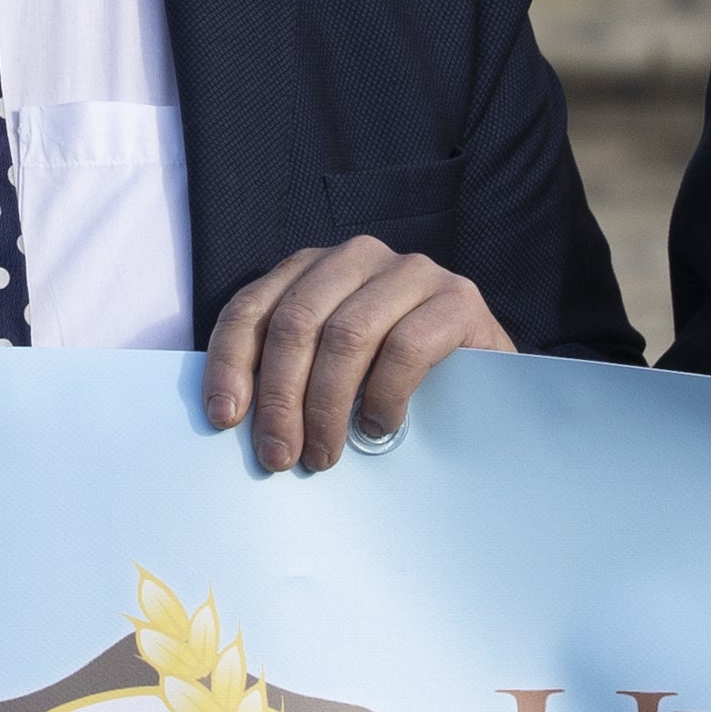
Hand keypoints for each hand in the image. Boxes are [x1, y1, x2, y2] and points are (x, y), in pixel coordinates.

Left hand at [202, 239, 514, 472]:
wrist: (487, 382)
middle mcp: (358, 257)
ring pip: (346, 333)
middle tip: (278, 454)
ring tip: (323, 454)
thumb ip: (287, 373)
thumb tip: (232, 417)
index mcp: (313, 268)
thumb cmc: (392, 381)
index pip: (252, 307)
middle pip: (296, 321)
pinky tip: (378, 427)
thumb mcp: (328, 370)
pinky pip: (406, 347)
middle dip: (279, 396)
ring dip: (326, 405)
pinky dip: (383, 396)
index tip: (223, 418)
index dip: (230, 363)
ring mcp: (411, 272)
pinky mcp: (458, 298)